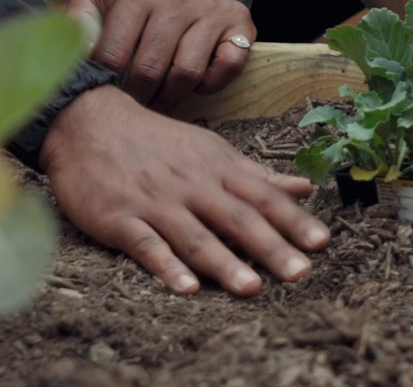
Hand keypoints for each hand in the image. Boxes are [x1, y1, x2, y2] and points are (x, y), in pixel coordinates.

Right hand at [40, 86, 329, 295]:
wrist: (90, 123)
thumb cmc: (159, 141)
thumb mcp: (212, 150)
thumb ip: (257, 173)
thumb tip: (305, 187)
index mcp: (217, 167)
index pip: (263, 196)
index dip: (293, 219)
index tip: (322, 242)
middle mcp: (193, 185)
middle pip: (237, 218)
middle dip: (271, 246)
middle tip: (302, 274)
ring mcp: (157, 202)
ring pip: (196, 235)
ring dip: (225, 262)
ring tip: (253, 289)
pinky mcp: (120, 218)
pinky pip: (147, 245)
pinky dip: (167, 266)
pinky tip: (187, 288)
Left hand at [68, 0, 254, 108]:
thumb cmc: (140, 2)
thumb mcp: (101, 0)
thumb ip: (77, 23)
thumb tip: (67, 55)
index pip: (112, 56)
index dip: (105, 86)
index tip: (104, 97)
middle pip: (150, 69)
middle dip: (138, 97)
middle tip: (134, 106)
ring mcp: (212, 10)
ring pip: (186, 73)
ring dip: (171, 95)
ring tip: (160, 97)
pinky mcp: (241, 25)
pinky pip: (226, 67)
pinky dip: (211, 83)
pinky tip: (197, 81)